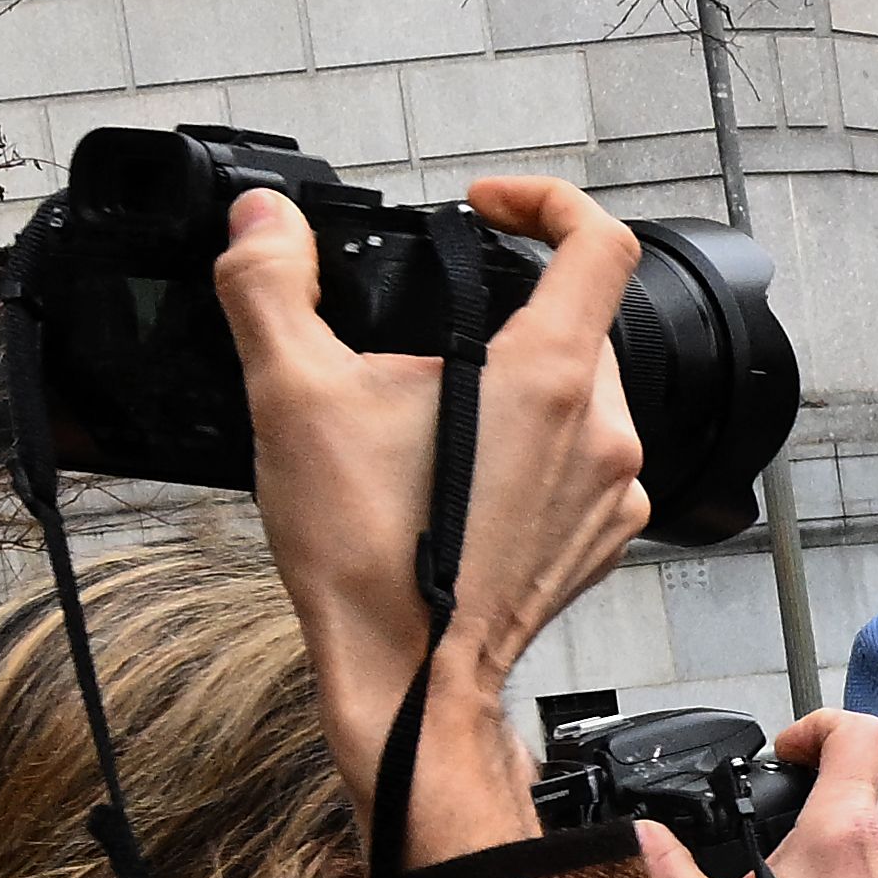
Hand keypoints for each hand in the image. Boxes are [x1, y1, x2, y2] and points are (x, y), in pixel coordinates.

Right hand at [223, 176, 650, 867]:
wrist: (408, 676)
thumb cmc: (369, 559)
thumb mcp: (293, 397)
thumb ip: (269, 288)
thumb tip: (262, 223)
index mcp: (549, 378)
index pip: (600, 243)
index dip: (548, 200)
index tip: (491, 206)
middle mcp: (602, 432)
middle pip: (583, 321)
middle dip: (511, 306)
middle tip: (435, 326)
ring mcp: (614, 491)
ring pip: (583, 395)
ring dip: (520, 381)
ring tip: (440, 405)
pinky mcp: (602, 537)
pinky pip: (582, 461)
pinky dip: (533, 447)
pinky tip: (465, 469)